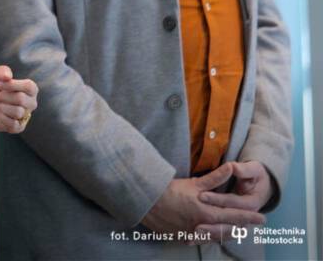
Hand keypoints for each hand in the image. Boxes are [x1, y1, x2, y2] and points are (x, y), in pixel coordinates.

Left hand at [0, 65, 37, 132]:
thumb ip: (1, 71)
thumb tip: (8, 76)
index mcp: (30, 89)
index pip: (29, 86)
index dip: (12, 85)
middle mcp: (31, 103)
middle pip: (22, 99)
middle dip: (5, 96)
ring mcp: (25, 116)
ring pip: (18, 112)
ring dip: (4, 107)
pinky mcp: (18, 127)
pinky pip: (14, 124)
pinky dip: (3, 118)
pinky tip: (0, 115)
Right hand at [141, 163, 264, 238]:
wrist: (146, 203)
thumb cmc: (169, 191)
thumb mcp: (193, 183)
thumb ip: (215, 178)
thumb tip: (232, 168)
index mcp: (207, 213)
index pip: (234, 216)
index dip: (249, 217)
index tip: (262, 218)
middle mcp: (203, 226)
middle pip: (228, 230)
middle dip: (242, 227)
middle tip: (252, 225)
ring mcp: (192, 233)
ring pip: (216, 236)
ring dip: (228, 233)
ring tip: (236, 230)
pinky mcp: (182, 236)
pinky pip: (201, 239)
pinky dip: (211, 237)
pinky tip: (212, 234)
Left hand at [194, 160, 273, 241]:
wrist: (262, 188)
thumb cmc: (255, 177)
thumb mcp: (253, 170)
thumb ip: (243, 170)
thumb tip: (233, 166)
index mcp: (252, 203)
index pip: (232, 202)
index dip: (217, 199)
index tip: (201, 196)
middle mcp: (246, 217)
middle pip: (228, 223)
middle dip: (212, 225)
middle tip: (196, 226)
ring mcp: (238, 223)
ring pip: (223, 233)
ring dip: (209, 235)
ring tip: (194, 234)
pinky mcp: (229, 227)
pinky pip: (218, 235)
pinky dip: (206, 239)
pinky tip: (191, 240)